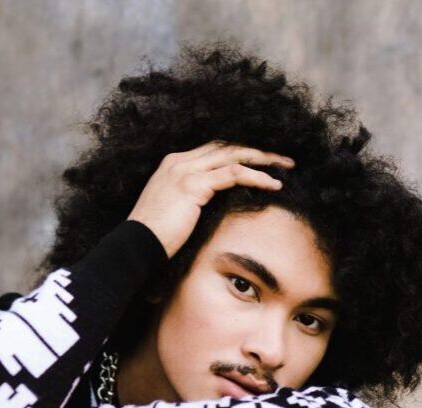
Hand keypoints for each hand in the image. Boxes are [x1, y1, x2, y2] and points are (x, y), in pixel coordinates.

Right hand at [127, 141, 294, 258]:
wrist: (136, 246)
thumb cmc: (153, 237)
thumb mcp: (174, 212)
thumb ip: (193, 200)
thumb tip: (216, 205)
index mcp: (173, 165)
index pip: (215, 149)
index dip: (241, 153)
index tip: (263, 161)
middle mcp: (179, 162)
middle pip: (227, 146)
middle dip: (258, 151)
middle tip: (284, 160)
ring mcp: (185, 171)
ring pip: (234, 155)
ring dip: (264, 160)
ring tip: (286, 168)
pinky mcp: (193, 185)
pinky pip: (233, 174)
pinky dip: (255, 177)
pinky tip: (272, 184)